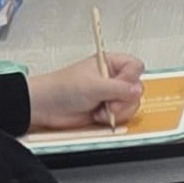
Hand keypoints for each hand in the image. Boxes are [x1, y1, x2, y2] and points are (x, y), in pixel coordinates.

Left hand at [29, 53, 146, 130]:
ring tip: (101, 109)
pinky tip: (98, 115)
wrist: (46, 107)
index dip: (131, 78)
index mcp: (110, 63)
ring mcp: (111, 95)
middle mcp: (113, 78)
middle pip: (137, 88)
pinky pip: (123, 116)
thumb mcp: (93, 85)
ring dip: (118, 111)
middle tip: (109, 101)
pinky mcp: (108, 110)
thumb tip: (137, 90)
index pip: (136, 67)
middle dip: (124, 99)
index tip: (118, 85)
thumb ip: (118, 88)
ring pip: (132, 104)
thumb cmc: (62, 88)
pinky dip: (112, 118)